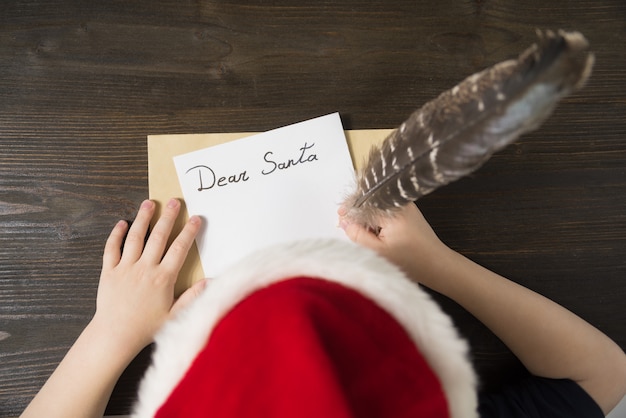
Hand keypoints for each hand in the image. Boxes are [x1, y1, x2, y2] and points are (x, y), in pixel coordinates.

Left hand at [93, 198, 204, 357]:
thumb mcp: (176, 316)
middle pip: (159, 237)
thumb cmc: (146, 328)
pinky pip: (111, 249)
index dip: (189, 232)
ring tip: (149, 203)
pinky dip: (116, 235)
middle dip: (169, 217)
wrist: (115, 336)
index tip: (196, 219)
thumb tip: (211, 282)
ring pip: (135, 237)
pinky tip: (121, 223)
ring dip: (143, 218)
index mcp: (163, 278)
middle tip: (175, 202)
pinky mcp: (109, 272)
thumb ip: (193, 297)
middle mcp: (145, 269)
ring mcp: (126, 268)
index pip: (179, 248)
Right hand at [338, 203, 450, 286]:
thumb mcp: (379, 252)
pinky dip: (377, 220)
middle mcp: (400, 203)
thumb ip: (359, 235)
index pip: (363, 202)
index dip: (349, 210)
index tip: (340, 219)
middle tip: (347, 227)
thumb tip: (345, 223)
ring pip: (378, 206)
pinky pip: (387, 211)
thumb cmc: (412, 261)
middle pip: (370, 201)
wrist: (438, 265)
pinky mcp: (408, 213)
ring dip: (367, 217)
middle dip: (357, 213)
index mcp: (392, 210)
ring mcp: (406, 206)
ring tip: (361, 233)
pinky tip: (374, 233)